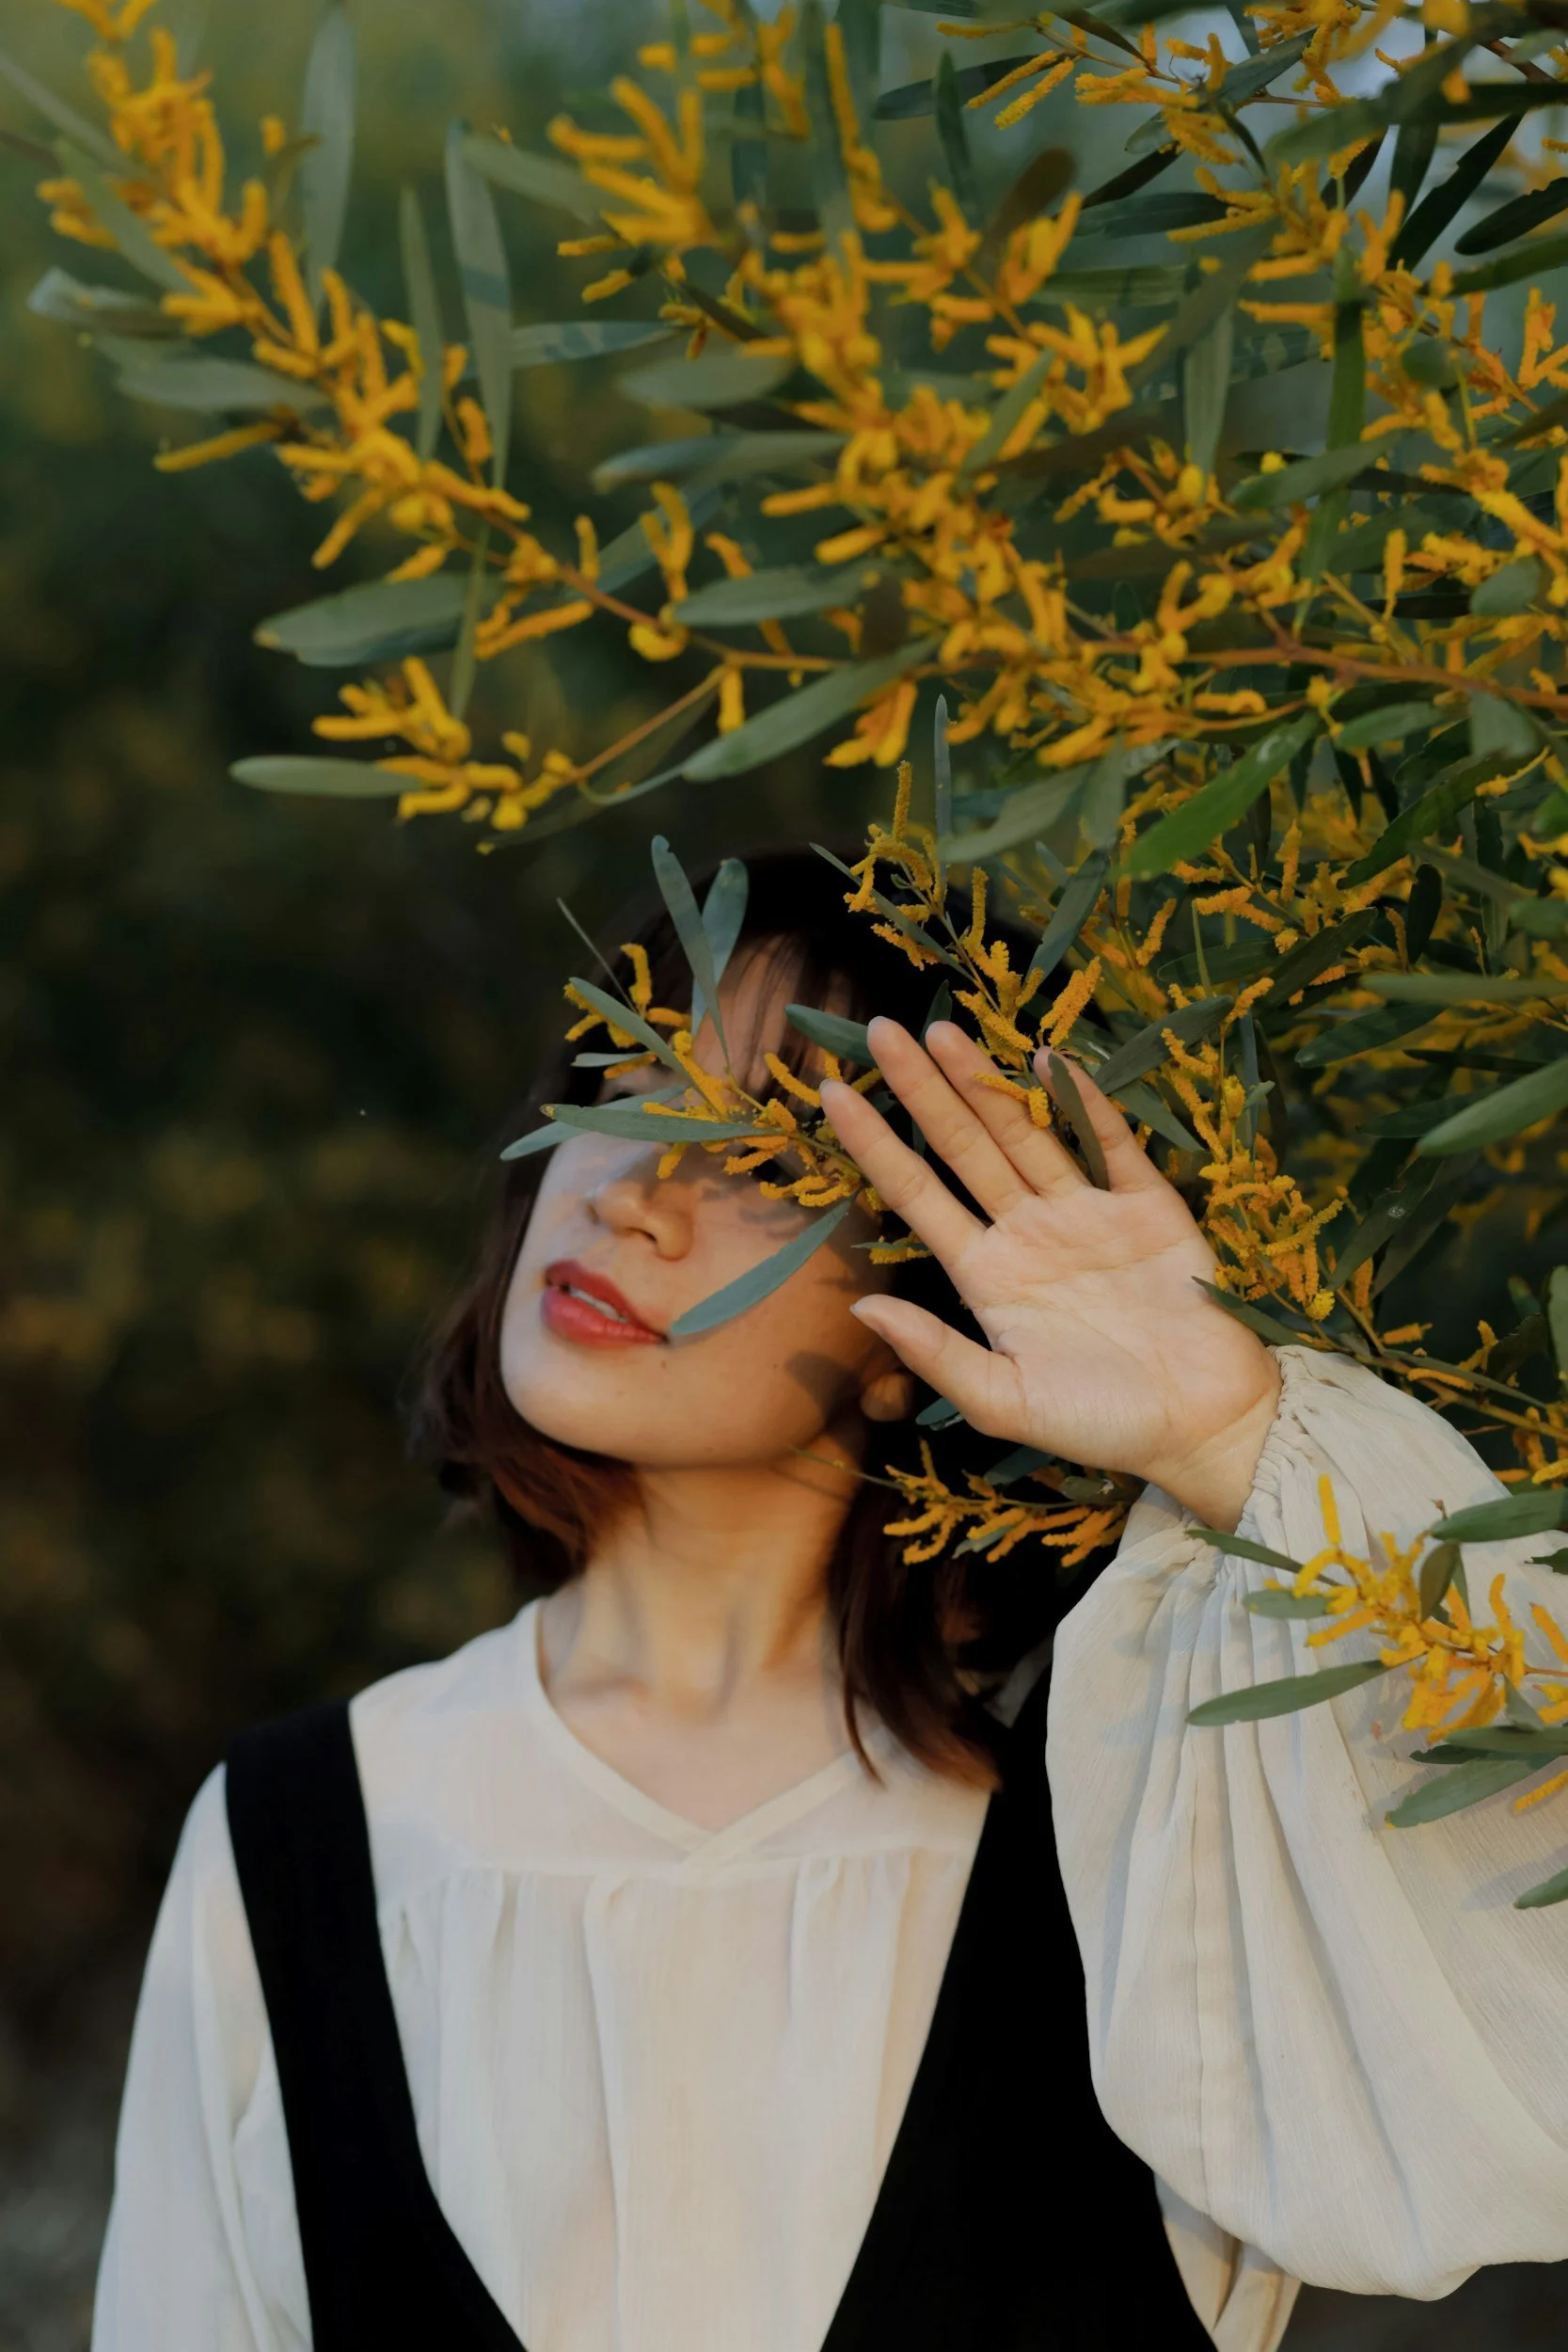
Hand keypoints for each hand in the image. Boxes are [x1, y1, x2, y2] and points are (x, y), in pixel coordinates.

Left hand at [823, 1019, 1280, 1531]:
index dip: (875, 1145)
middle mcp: (1027, 1232)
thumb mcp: (1004, 1403)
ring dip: (985, 1082)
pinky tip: (1050, 1060)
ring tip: (943, 1031)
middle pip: (963, 1146)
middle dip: (923, 1089)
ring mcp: (1085, 1213)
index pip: (917, 1194)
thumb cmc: (1100, 1424)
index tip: (833, 1095)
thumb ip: (935, 1355)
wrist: (1203, 1425)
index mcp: (986, 1276)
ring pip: (1024, 1131)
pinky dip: (1083, 1101)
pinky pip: (1108, 1143)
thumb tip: (859, 1311)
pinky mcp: (1147, 1205)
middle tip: (880, 1030)